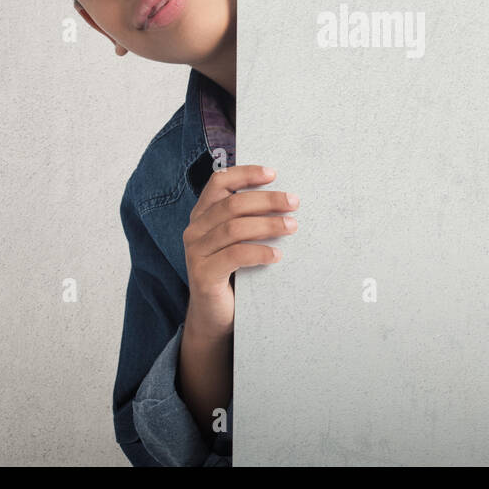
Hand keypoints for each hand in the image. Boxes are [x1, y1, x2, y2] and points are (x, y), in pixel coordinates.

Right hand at [182, 165, 296, 337]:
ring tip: (291, 226)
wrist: (215, 315)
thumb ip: (248, 219)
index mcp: (202, 215)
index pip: (219, 183)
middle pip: (232, 204)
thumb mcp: (237, 240)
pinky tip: (276, 255)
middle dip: (266, 200)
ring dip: (267, 224)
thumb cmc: (232, 272)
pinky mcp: (203, 274)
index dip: (245, 174)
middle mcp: (195, 230)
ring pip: (234, 228)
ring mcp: (195, 252)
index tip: (273, 174)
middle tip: (293, 202)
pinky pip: (234, 256)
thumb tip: (284, 199)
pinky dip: (259, 252)